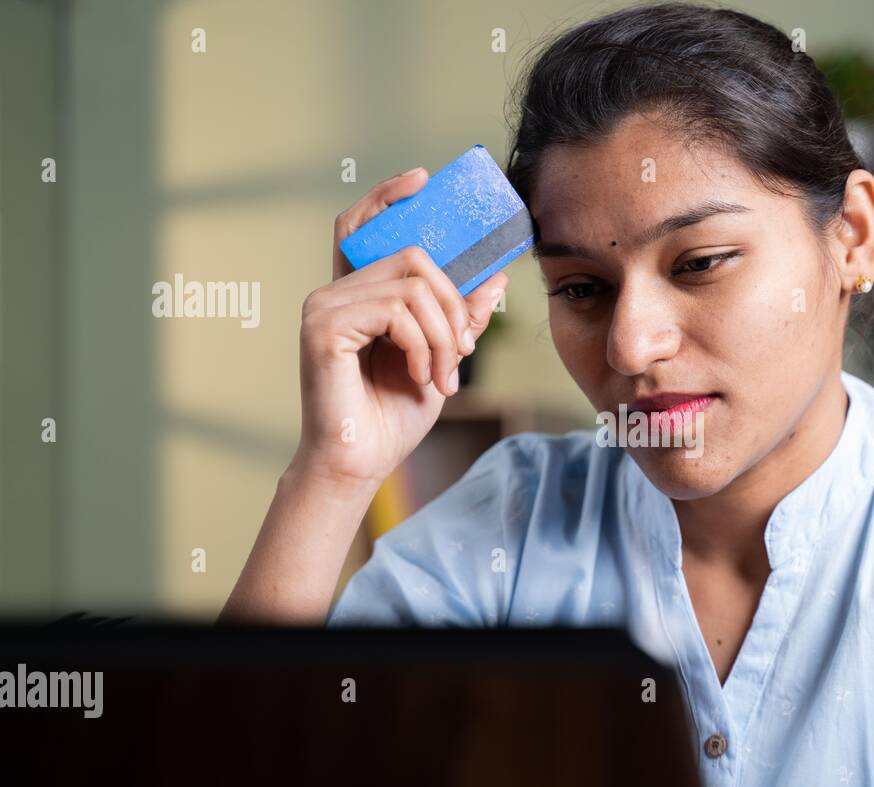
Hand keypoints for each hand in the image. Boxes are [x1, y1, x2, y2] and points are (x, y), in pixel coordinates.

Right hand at [291, 167, 508, 489]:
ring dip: (445, 334)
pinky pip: (397, 309)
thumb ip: (462, 318)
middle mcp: (334, 293)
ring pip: (413, 285)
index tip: (423, 179)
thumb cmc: (391, 416)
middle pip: (413, 258)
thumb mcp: (442, 359)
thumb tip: (496, 277)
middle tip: (463, 350)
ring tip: (444, 376)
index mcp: (356, 296)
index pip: (363, 225)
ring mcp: (324, 307)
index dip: (388, 196)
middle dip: (456, 303)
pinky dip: (424, 344)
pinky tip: (424, 376)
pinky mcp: (322, 327)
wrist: (361, 464)